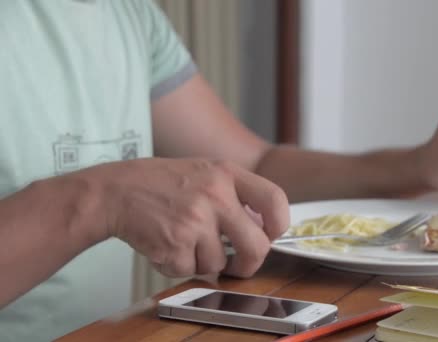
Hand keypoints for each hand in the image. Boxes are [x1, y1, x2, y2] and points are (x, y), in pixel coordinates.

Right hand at [90, 158, 288, 277]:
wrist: (114, 191)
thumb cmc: (160, 183)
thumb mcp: (204, 172)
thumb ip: (235, 193)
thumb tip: (261, 227)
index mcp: (226, 173)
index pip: (275, 200)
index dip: (279, 224)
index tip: (269, 235)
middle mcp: (215, 196)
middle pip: (257, 246)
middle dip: (249, 264)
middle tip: (238, 265)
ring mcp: (195, 221)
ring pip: (218, 264)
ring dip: (202, 261)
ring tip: (182, 239)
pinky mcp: (174, 245)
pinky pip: (189, 271)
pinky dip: (178, 265)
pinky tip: (165, 243)